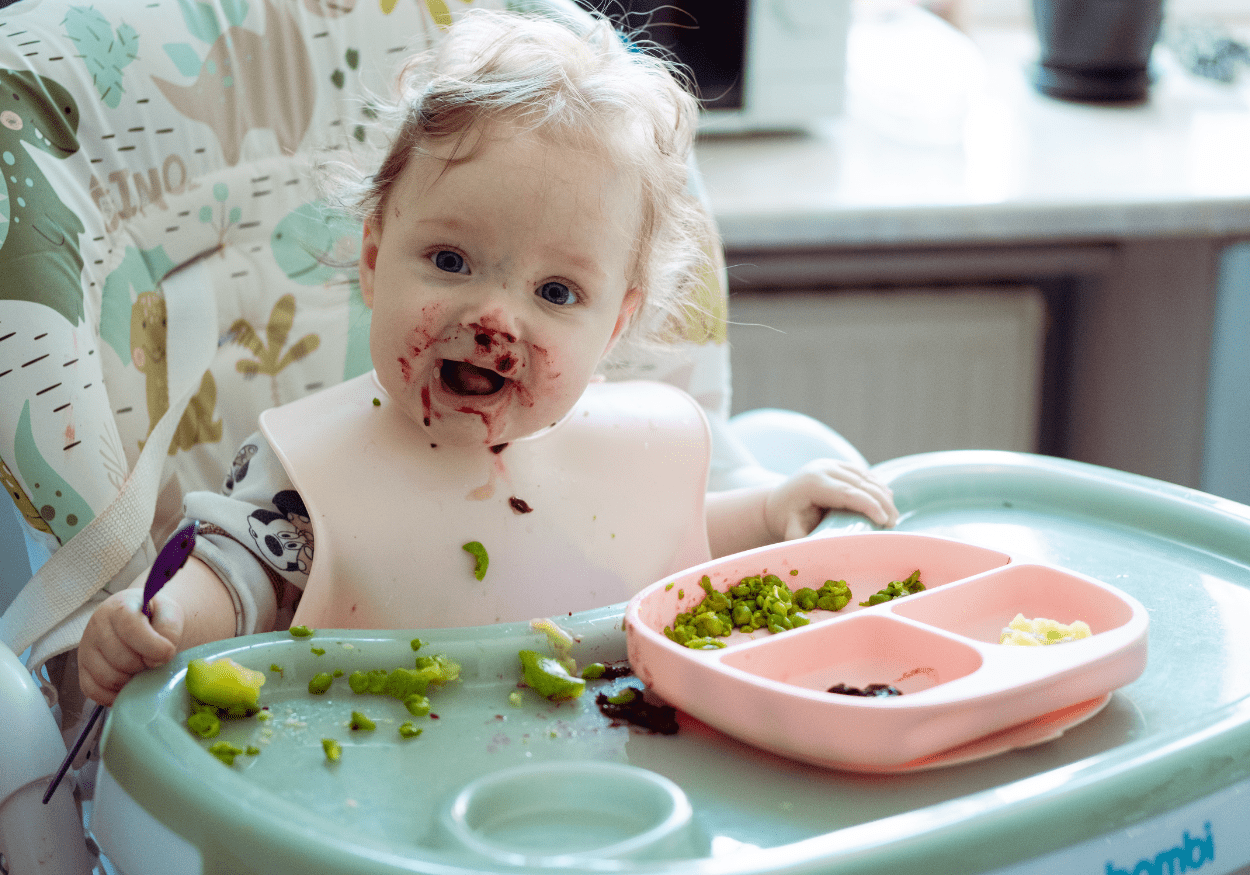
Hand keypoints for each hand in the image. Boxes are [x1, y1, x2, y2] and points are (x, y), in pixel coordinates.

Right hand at [78, 587, 183, 705]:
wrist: (144, 620)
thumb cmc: (156, 618)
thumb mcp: (169, 614)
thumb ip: (169, 629)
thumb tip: (162, 655)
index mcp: (119, 608)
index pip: (131, 630)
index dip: (153, 647)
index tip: (168, 652)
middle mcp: (96, 626)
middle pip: (122, 660)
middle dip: (144, 665)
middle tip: (153, 661)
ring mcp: (86, 648)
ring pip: (108, 678)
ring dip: (131, 681)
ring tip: (142, 670)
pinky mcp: (82, 669)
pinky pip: (93, 692)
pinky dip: (114, 695)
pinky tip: (129, 685)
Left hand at [764, 459, 898, 540]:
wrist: (777, 502)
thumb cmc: (786, 521)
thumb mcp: (792, 532)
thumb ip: (805, 542)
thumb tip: (824, 553)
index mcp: (813, 483)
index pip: (847, 492)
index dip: (869, 505)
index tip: (885, 521)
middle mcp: (823, 468)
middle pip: (861, 483)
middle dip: (881, 502)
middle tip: (893, 523)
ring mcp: (831, 463)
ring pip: (865, 476)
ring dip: (882, 495)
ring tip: (892, 517)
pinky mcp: (838, 464)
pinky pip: (863, 474)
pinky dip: (877, 487)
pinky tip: (886, 501)